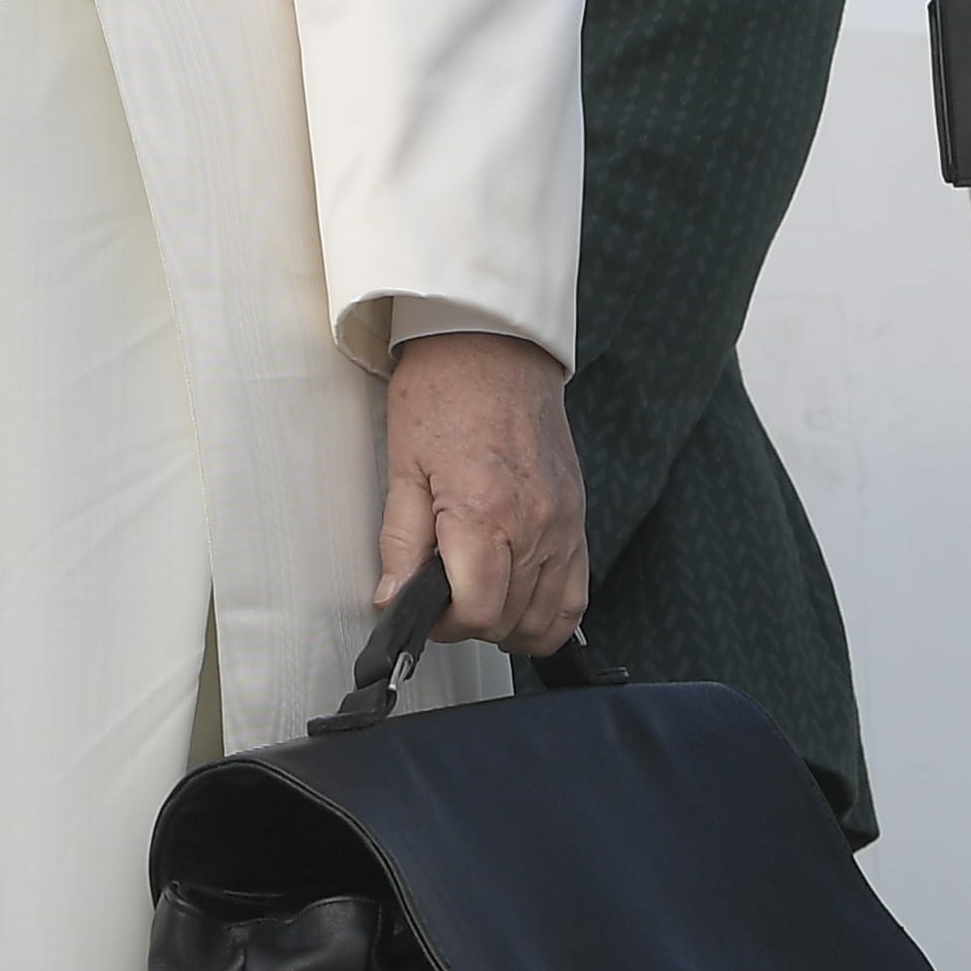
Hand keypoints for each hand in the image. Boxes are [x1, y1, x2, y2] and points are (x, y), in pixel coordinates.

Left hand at [376, 332, 589, 656]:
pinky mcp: (577, 516)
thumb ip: (400, 542)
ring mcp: (563, 523)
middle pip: (511, 621)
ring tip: (479, 601)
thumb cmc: (444, 392)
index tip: (424, 611)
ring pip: (549, 617)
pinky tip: (520, 599)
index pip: (477, 612)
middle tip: (442, 600)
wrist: (494, 345)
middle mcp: (534, 525)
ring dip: (511, 625)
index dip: (444, 625)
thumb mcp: (403, 466)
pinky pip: (578, 592)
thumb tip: (393, 600)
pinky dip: (550, 610)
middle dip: (471, 624)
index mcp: (484, 514)